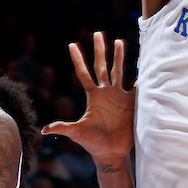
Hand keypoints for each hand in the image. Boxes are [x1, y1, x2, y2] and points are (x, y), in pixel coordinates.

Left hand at [45, 33, 133, 165]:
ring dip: (119, 57)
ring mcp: (119, 97)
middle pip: (102, 66)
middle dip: (100, 50)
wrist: (111, 153)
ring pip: (119, 71)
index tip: (72, 45)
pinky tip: (143, 65)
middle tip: (98, 34)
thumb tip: (44, 131)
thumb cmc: (93, 143)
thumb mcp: (77, 133)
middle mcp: (106, 93)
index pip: (84, 74)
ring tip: (119, 41)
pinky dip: (140, 77)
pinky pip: (136, 87)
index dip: (78, 60)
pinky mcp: (131, 103)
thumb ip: (63, 128)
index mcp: (93, 97)